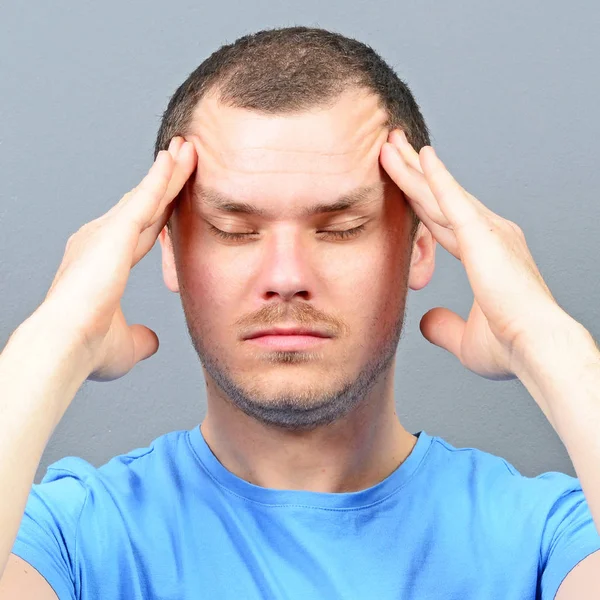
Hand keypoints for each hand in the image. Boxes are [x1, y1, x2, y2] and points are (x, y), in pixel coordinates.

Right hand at [42, 137, 196, 380]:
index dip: (160, 212)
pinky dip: (163, 177)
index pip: (142, 231)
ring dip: (169, 171)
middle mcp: (102, 241)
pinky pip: (146, 197)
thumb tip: (153, 342)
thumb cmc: (86, 351)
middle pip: (145, 205)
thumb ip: (140, 338)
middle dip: (165, 182)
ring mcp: (106, 233)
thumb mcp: (124, 345)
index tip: (174, 197)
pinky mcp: (115, 231)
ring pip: (148, 195)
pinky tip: (178, 158)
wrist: (65, 347)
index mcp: (104, 264)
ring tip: (187, 148)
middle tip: (182, 156)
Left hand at [380, 130, 565, 379]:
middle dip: (413, 172)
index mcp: (486, 255)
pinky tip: (420, 154)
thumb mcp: (465, 339)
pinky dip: (435, 175)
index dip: (420, 201)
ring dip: (413, 167)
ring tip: (390, 143)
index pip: (441, 220)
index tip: (403, 183)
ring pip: (438, 192)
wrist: (537, 349)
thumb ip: (443, 327)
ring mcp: (487, 231)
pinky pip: (452, 198)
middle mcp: (488, 234)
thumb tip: (424, 320)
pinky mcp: (483, 234)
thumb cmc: (510, 347)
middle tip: (390, 147)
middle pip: (438, 198)